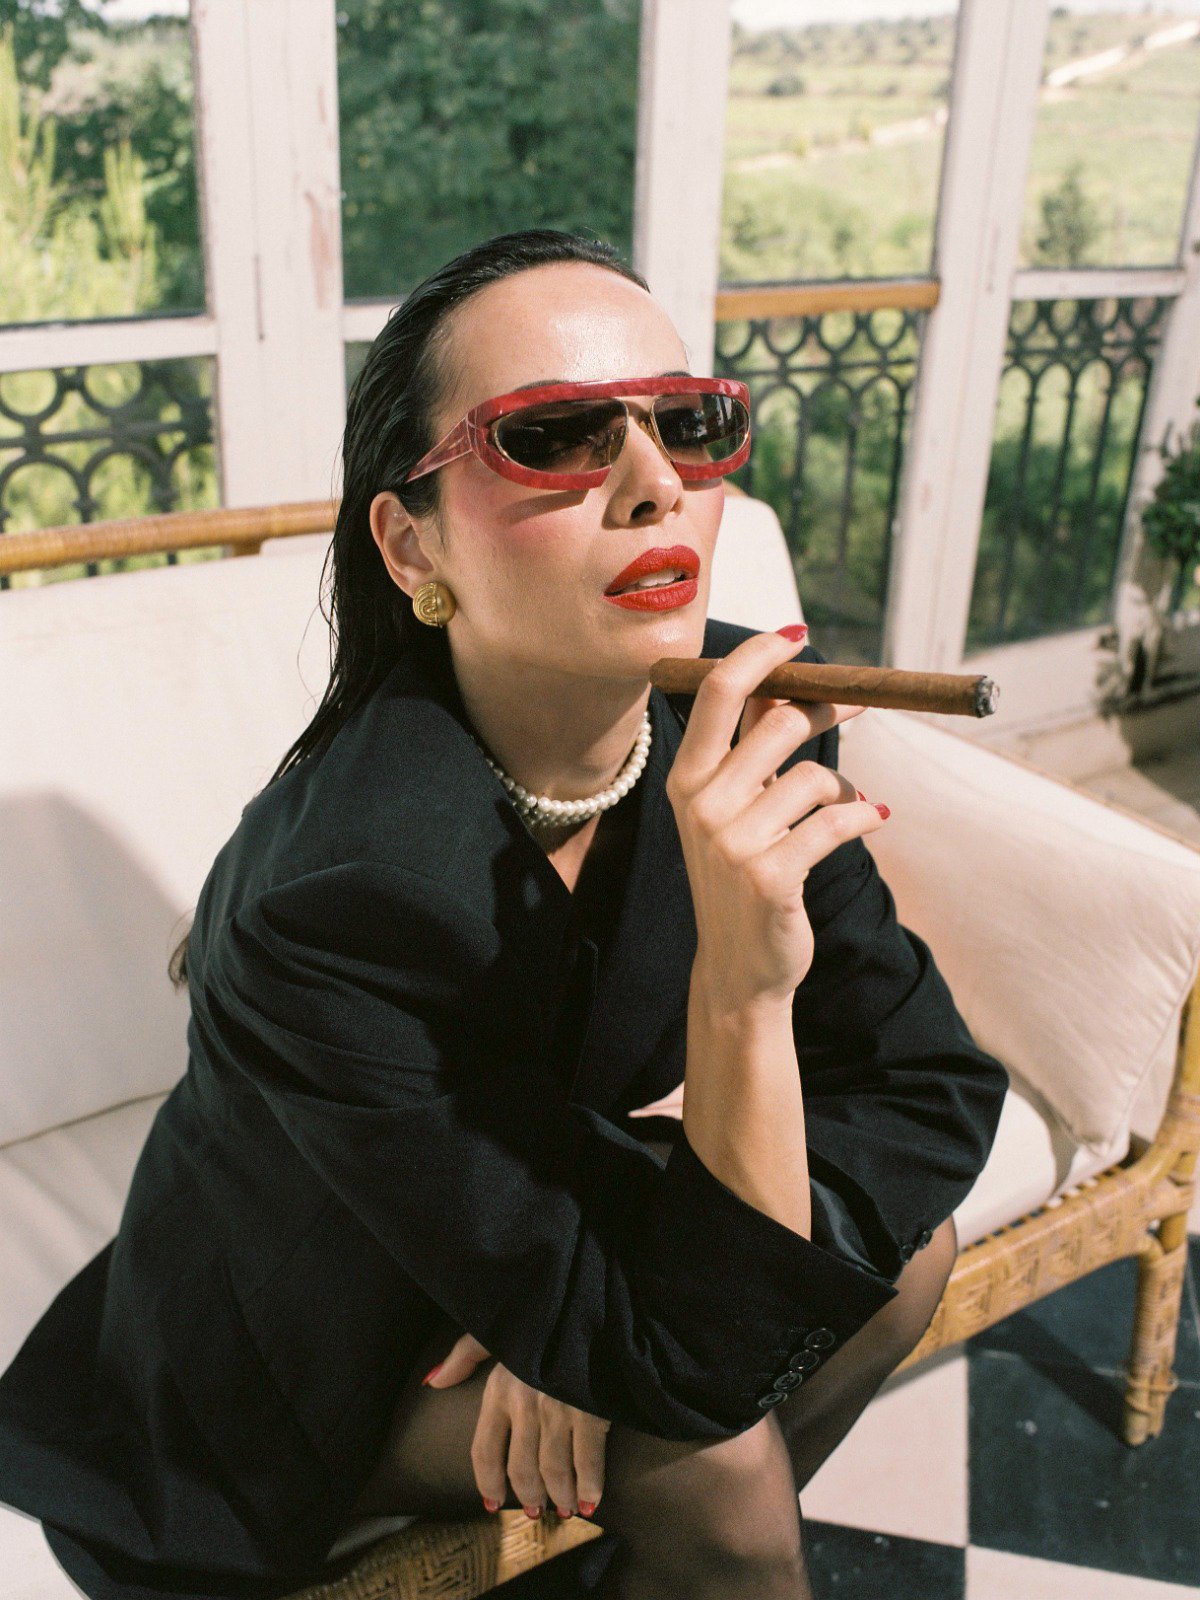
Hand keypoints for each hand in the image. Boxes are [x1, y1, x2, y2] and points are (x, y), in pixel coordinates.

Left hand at [425, 1331, 609, 1519]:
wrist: (580, 1297)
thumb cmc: (539, 1317)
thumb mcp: (495, 1329)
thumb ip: (464, 1357)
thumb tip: (433, 1381)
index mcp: (498, 1389)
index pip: (484, 1451)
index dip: (488, 1482)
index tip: (493, 1502)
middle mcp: (523, 1405)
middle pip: (521, 1470)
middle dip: (530, 1496)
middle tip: (537, 1510)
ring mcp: (557, 1409)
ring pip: (553, 1471)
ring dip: (559, 1496)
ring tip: (564, 1508)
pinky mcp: (590, 1410)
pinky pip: (587, 1461)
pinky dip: (589, 1486)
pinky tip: (589, 1500)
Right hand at [666, 628, 885, 1009]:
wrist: (738, 967)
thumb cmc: (741, 876)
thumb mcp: (731, 810)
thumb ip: (750, 751)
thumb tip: (787, 683)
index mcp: (685, 779)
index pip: (719, 693)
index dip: (760, 654)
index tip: (797, 638)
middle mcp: (701, 804)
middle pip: (780, 722)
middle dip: (828, 709)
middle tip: (859, 708)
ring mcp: (733, 842)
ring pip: (815, 776)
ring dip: (845, 786)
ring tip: (852, 804)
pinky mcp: (771, 875)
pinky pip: (838, 821)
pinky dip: (866, 817)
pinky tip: (875, 819)